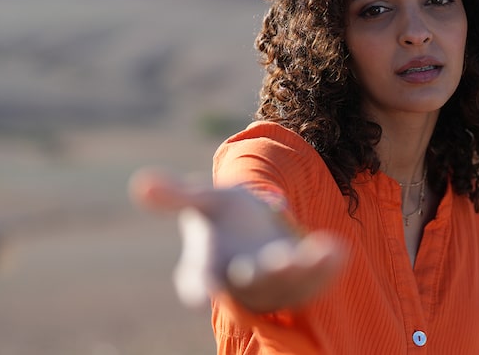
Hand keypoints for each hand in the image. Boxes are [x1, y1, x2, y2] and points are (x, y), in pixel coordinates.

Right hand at [128, 168, 344, 312]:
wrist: (253, 225)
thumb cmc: (222, 213)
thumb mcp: (202, 199)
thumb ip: (175, 195)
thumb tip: (139, 184)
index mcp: (207, 268)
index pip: (198, 284)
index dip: (199, 289)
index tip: (201, 295)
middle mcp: (239, 284)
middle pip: (252, 286)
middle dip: (267, 274)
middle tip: (279, 261)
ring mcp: (272, 286)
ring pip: (289, 285)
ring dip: (307, 271)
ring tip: (326, 252)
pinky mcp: (298, 282)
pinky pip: (313, 281)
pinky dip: (326, 269)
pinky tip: (339, 251)